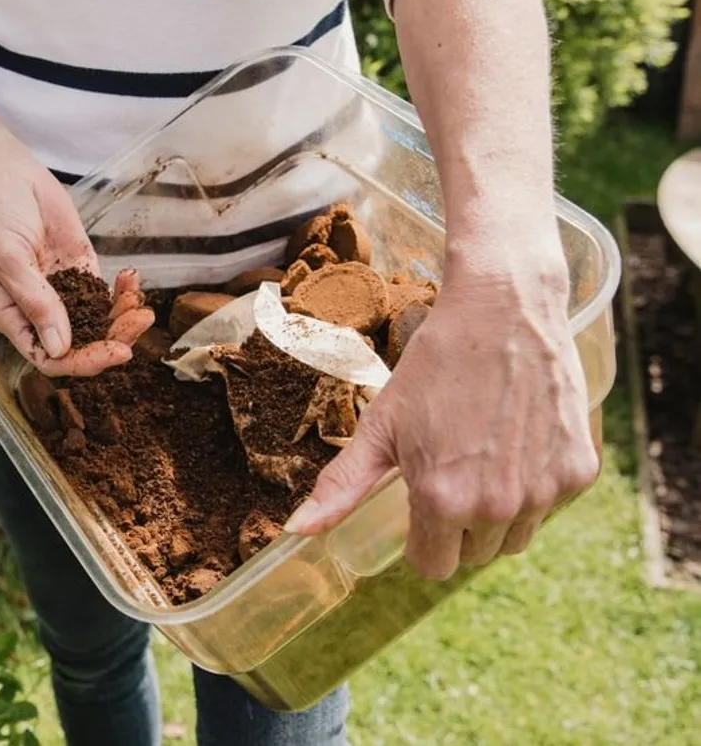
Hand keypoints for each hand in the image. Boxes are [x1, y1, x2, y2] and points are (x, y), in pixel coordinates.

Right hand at [0, 144, 153, 376]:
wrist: (2, 171)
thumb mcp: (8, 260)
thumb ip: (36, 302)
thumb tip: (59, 347)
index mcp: (12, 316)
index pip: (48, 357)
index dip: (82, 362)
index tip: (114, 351)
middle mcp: (38, 309)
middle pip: (79, 343)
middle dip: (112, 338)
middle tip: (139, 322)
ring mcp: (60, 289)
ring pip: (96, 320)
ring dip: (122, 317)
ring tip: (140, 303)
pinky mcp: (78, 267)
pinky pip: (104, 291)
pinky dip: (122, 291)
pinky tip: (132, 280)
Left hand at [283, 243, 599, 579]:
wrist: (503, 311)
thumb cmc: (435, 366)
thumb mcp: (380, 426)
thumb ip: (342, 486)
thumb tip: (297, 531)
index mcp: (442, 501)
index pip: (432, 565)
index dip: (421, 537)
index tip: (420, 502)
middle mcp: (497, 507)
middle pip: (473, 554)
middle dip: (458, 525)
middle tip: (452, 469)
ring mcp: (544, 491)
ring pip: (515, 537)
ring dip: (499, 514)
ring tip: (483, 458)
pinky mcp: (579, 472)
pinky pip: (551, 505)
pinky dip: (536, 485)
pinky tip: (518, 442)